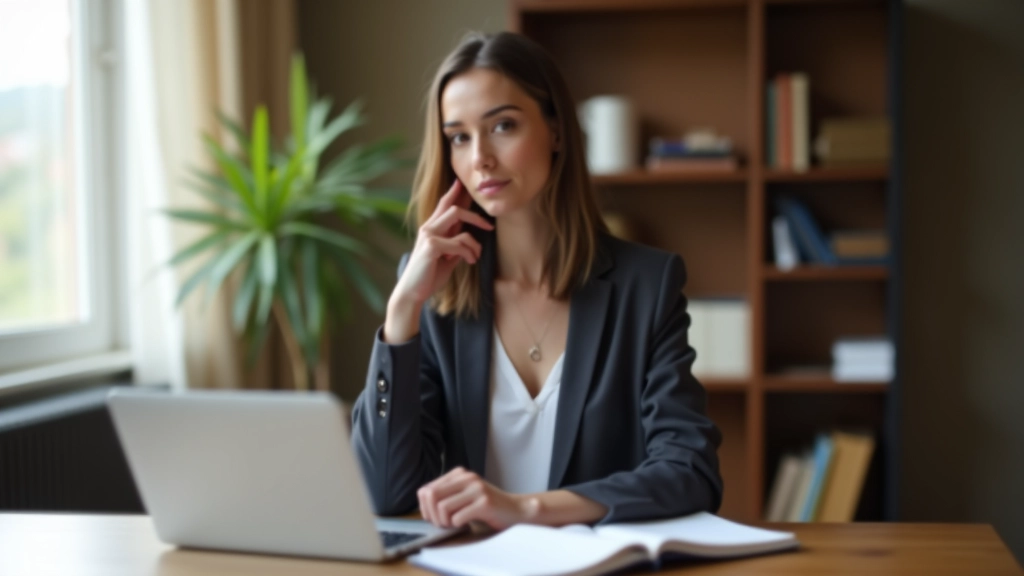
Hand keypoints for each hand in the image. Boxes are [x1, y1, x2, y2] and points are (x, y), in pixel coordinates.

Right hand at [392, 179, 493, 306]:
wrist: (413, 293)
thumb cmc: (428, 276)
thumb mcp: (447, 258)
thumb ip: (455, 246)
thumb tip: (469, 239)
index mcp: (431, 229)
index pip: (443, 204)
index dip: (454, 192)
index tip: (462, 182)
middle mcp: (428, 228)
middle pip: (454, 208)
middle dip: (475, 215)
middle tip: (489, 226)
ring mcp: (428, 235)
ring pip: (458, 220)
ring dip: (474, 242)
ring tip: (475, 257)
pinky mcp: (431, 246)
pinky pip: (459, 242)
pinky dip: (469, 252)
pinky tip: (470, 261)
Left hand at [417, 467, 535, 530]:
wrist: (515, 509)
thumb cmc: (486, 506)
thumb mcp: (464, 495)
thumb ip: (446, 495)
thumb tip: (423, 505)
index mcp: (459, 474)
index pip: (426, 489)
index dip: (424, 507)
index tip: (433, 517)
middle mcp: (467, 478)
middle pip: (432, 496)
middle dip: (432, 515)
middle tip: (442, 523)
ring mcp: (476, 489)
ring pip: (442, 507)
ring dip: (444, 522)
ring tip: (453, 525)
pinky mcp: (484, 503)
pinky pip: (457, 518)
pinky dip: (457, 526)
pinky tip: (465, 525)